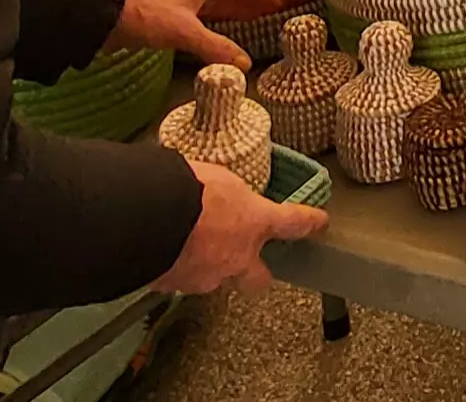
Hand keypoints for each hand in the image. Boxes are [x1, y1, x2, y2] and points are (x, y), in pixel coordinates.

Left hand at [109, 0, 296, 69]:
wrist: (103, 14)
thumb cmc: (145, 12)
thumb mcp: (184, 31)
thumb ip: (216, 48)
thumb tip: (246, 65)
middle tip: (281, 6)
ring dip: (242, 5)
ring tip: (261, 17)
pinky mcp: (171, 11)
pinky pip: (207, 12)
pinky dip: (223, 19)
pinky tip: (226, 33)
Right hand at [151, 158, 326, 293]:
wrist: (146, 214)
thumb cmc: (184, 187)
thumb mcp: (219, 178)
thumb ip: (230, 194)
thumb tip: (224, 197)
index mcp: (254, 223)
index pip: (293, 223)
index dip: (309, 223)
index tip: (320, 223)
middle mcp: (236, 258)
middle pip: (258, 278)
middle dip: (254, 271)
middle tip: (243, 255)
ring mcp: (206, 277)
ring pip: (216, 279)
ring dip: (207, 264)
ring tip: (187, 242)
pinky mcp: (174, 286)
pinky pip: (181, 279)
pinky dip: (176, 267)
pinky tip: (163, 249)